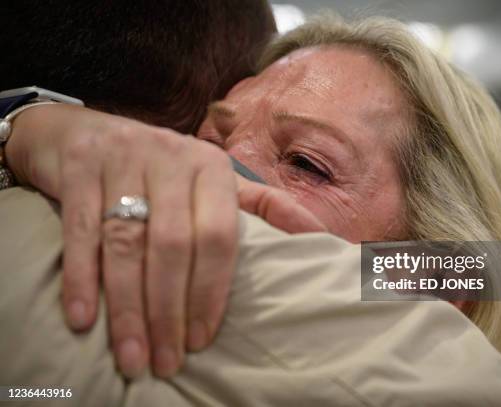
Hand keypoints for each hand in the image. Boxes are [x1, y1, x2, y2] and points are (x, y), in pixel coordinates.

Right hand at [6, 103, 325, 377]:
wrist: (90, 131)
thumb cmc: (164, 169)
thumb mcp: (215, 180)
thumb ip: (266, 206)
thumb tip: (322, 236)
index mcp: (211, 167)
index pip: (218, 236)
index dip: (212, 291)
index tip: (202, 339)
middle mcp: (171, 157)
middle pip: (172, 245)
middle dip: (169, 309)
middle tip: (166, 361)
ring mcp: (122, 159)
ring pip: (125, 243)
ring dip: (128, 307)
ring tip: (131, 357)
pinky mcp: (80, 166)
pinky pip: (81, 230)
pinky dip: (82, 277)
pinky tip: (84, 318)